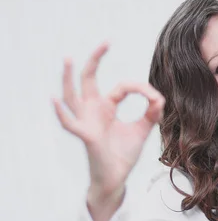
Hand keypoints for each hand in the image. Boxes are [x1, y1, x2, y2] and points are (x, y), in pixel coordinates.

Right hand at [53, 43, 164, 206]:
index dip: (141, 89)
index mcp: (107, 107)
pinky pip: (70, 123)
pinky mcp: (86, 135)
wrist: (117, 177)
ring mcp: (87, 121)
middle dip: (96, 60)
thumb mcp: (141, 130)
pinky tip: (54, 99)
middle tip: (105, 43)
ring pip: (73, 95)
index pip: (122, 87)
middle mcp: (94, 110)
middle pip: (90, 80)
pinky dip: (61, 112)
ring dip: (69, 78)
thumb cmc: (123, 154)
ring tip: (68, 59)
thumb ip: (151, 114)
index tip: (156, 98)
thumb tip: (160, 98)